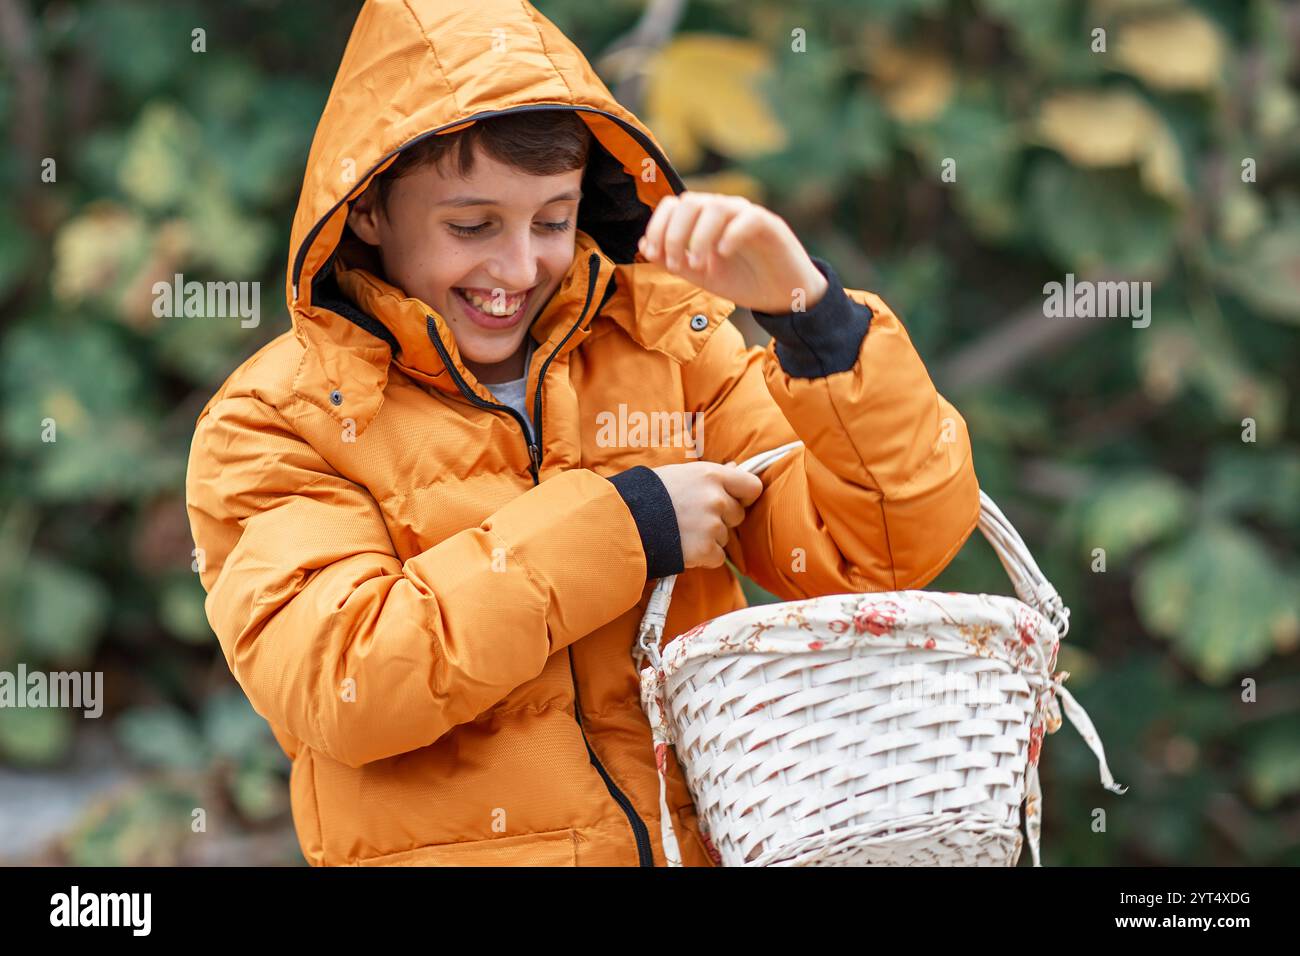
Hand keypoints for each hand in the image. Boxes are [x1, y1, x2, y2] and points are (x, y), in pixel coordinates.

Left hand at [637, 192, 827, 314]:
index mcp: (704, 219)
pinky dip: (729, 235)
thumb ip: (673, 261)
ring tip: (697, 266)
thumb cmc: (742, 281)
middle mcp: (724, 210)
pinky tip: (722, 255)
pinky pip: (747, 218)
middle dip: (674, 233)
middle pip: (690, 202)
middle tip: (675, 264)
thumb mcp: (700, 276)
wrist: (781, 295)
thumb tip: (642, 245)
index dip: (657, 226)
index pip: (673, 205)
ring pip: (715, 207)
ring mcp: (747, 215)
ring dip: (698, 237)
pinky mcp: (770, 225)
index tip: (653, 254)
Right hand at [651, 461, 764, 569]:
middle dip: (721, 520)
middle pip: (737, 515)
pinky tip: (682, 547)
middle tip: (693, 518)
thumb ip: (709, 477)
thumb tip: (735, 470)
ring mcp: (711, 525)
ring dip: (708, 539)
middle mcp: (715, 499)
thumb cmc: (647, 495)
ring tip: (681, 532)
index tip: (736, 501)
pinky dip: (703, 557)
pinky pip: (717, 557)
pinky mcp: (705, 550)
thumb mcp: (680, 474)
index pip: (751, 486)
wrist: (623, 522)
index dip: (745, 496)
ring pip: (725, 538)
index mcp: (711, 475)